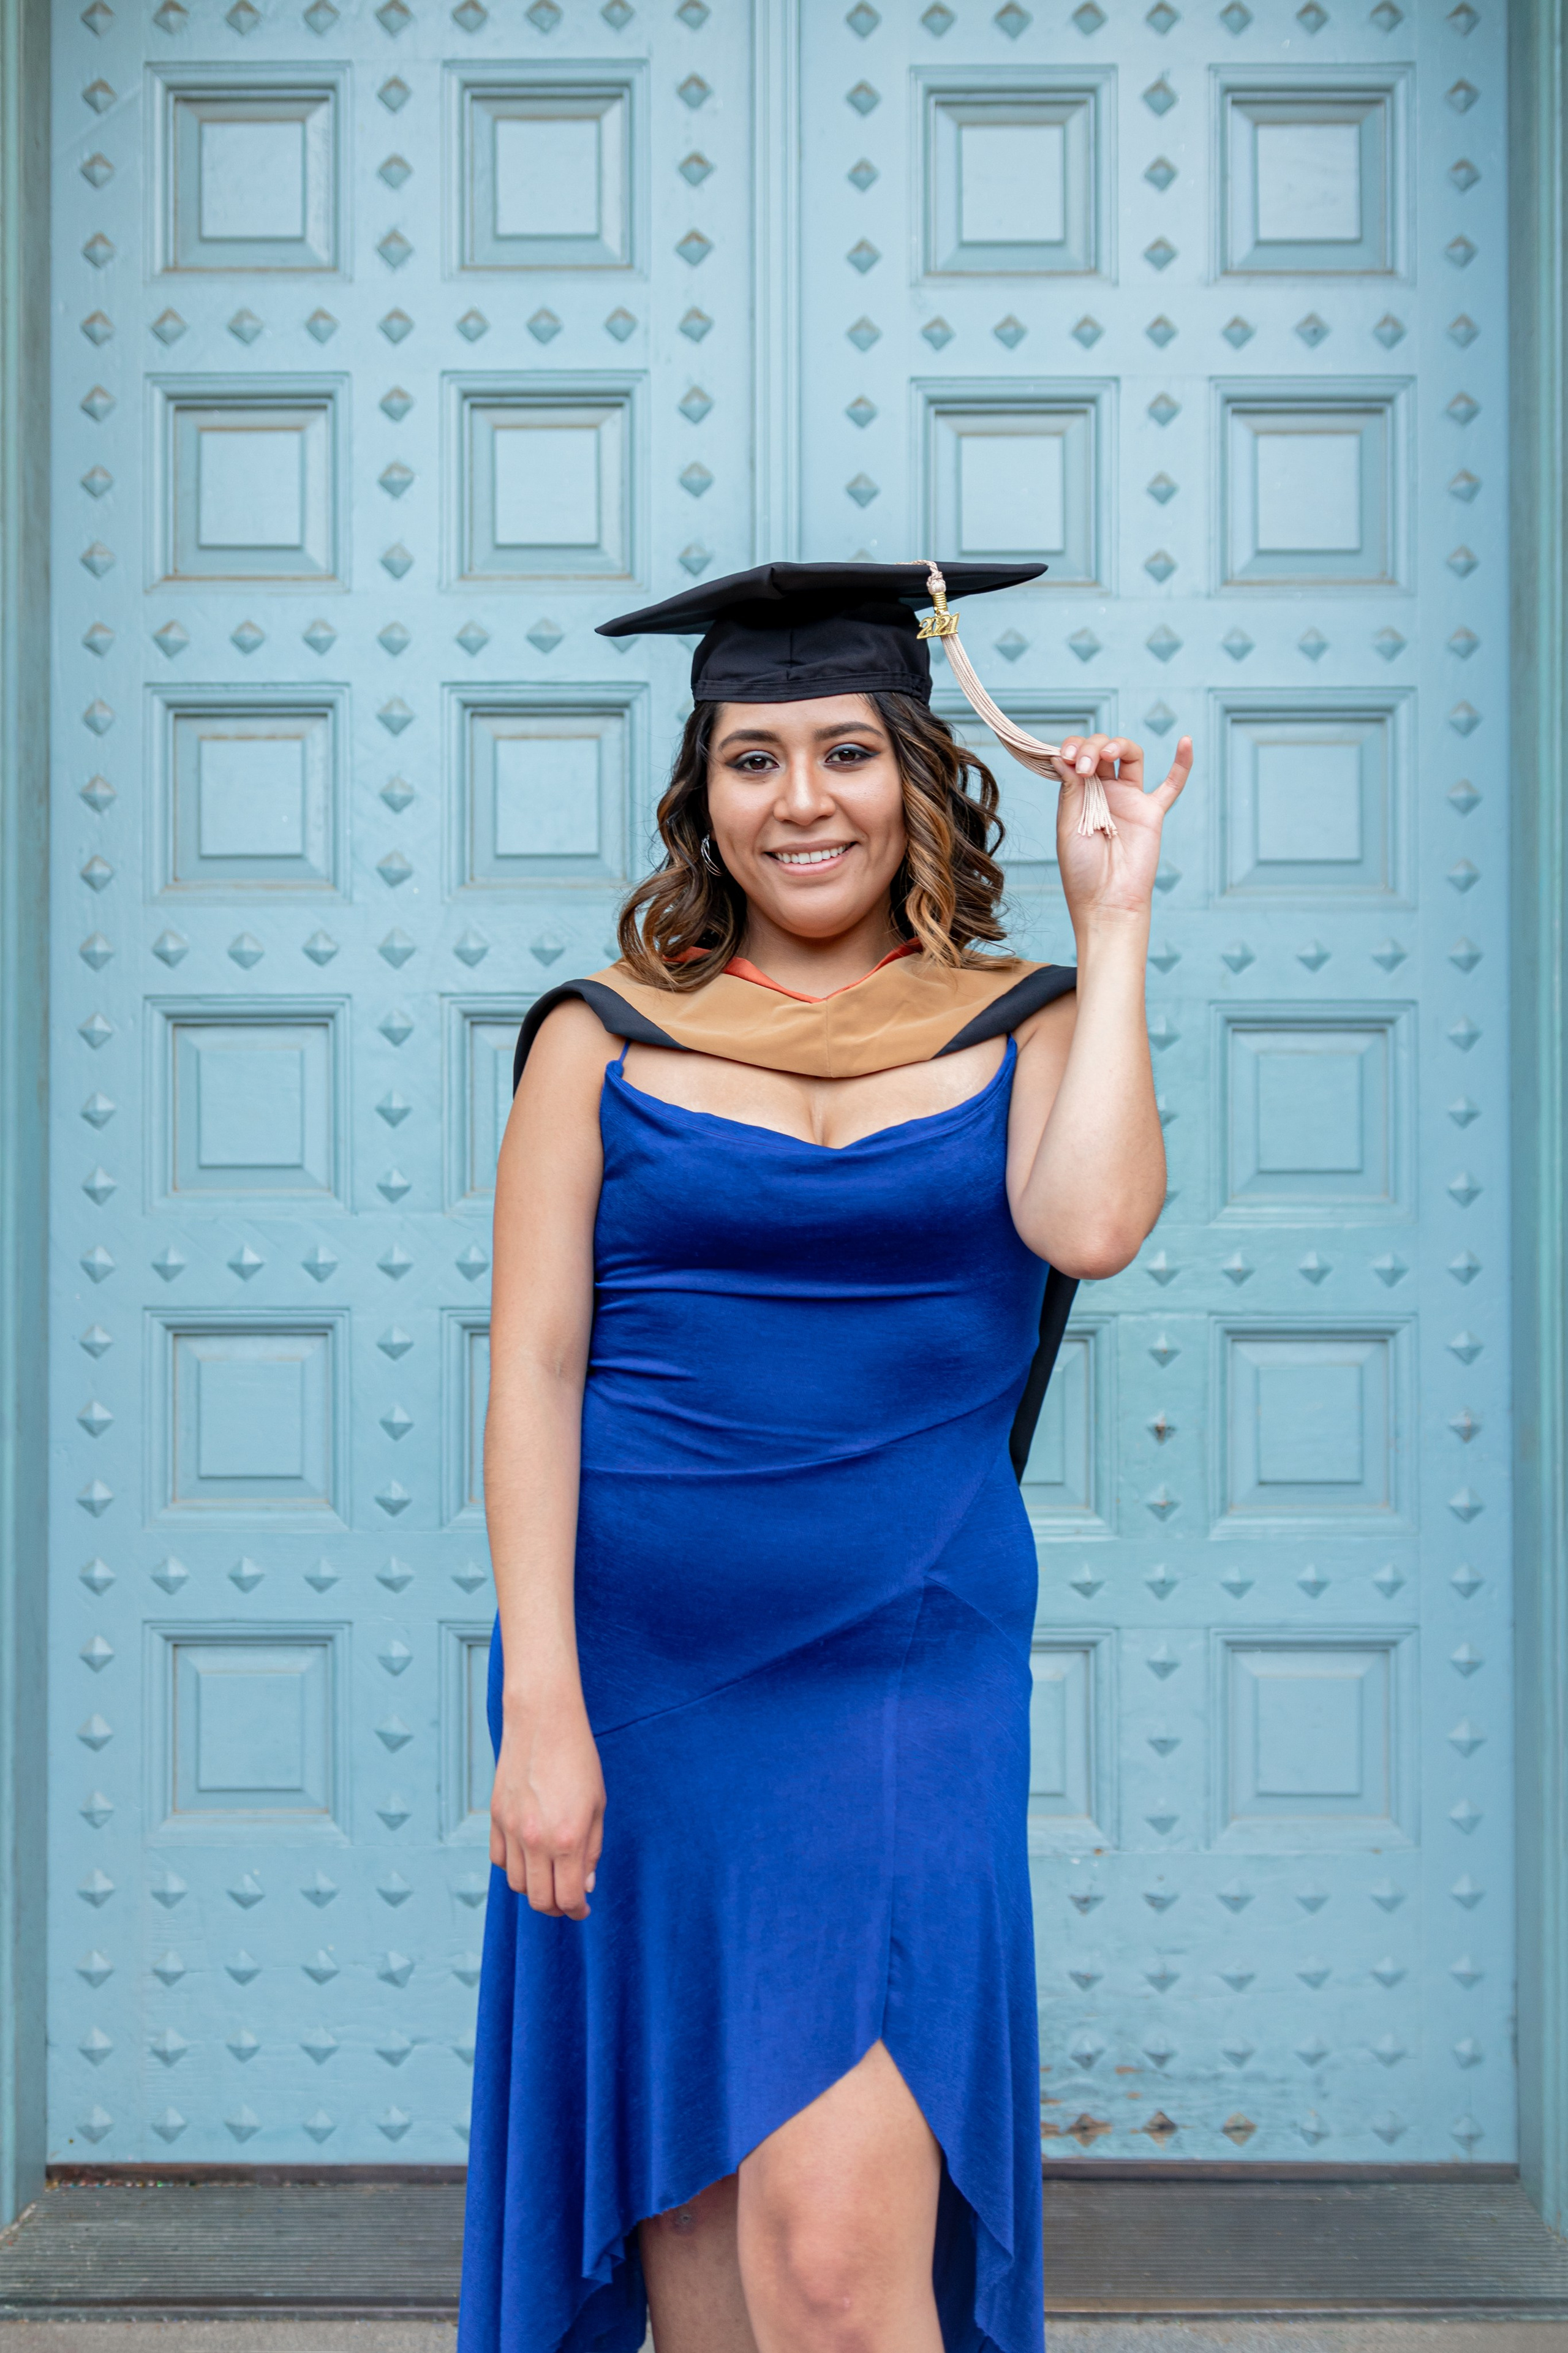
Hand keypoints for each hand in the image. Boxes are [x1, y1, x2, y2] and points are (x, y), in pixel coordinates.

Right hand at [491, 1693, 605, 1918]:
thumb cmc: (578, 1759)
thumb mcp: (597, 1806)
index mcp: (568, 1839)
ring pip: (516, 1884)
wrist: (543, 1721)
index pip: (568, 1898)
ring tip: (550, 1877)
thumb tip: (585, 1885)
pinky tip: (529, 1856)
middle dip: (556, 1907)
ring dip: (534, 1888)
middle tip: (567, 1899)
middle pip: (539, 1900)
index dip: (577, 1911)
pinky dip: (514, 1867)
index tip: (583, 1910)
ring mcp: (511, 1829)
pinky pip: (500, 1860)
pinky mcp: (495, 1817)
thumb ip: (591, 1850)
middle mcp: (536, 1840)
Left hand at [1051, 733, 1192, 930]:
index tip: (1066, 756)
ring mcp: (1129, 800)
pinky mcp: (1151, 812)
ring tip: (1107, 753)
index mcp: (1079, 795)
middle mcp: (1104, 793)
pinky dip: (1182, 763)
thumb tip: (1061, 755)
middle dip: (1091, 748)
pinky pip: (1172, 784)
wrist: (1106, 902)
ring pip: (1130, 756)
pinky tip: (1186, 741)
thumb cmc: (1081, 871)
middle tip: (1084, 766)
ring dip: (1118, 745)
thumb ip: (1070, 791)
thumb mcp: (1068, 827)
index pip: (1078, 757)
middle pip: (1102, 751)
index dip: (1073, 748)